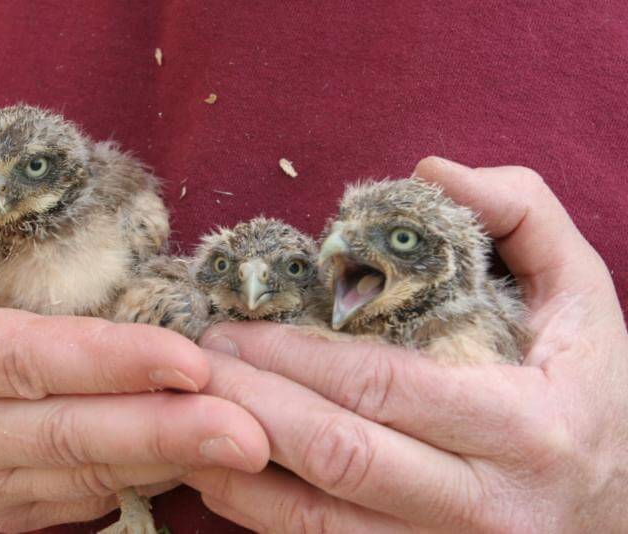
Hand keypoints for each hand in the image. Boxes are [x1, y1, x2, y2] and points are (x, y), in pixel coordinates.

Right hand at [0, 131, 268, 531]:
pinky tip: (198, 459)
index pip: (26, 358)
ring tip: (245, 445)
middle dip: (164, 431)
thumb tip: (22, 137)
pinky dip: (144, 480)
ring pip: (82, 477)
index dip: (109, 361)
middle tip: (251, 429)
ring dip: (167, 461)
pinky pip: (81, 500)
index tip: (188, 358)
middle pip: (67, 435)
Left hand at [185, 158, 627, 531]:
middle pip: (338, 457)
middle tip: (191, 365)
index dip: (292, 356)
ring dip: (237, 470)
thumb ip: (522, 215)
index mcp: (524, 425)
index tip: (230, 329)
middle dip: (248, 404)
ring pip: (318, 525)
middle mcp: (487, 507)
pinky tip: (222, 476)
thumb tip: (430, 170)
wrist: (623, 505)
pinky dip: (262, 517)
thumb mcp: (583, 293)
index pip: (381, 387)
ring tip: (184, 418)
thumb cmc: (591, 391)